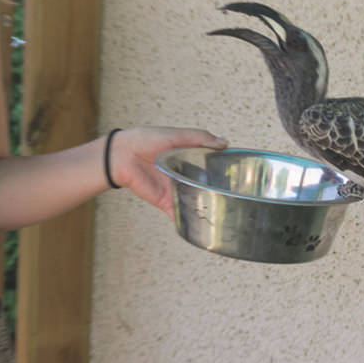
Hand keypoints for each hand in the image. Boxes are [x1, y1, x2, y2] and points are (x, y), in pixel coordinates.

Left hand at [108, 126, 227, 217]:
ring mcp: (176, 189)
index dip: (224, 169)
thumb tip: (224, 143)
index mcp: (189, 158)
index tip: (241, 174)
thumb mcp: (176, 135)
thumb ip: (200, 138)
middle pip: (206, 186)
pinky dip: (189, 222)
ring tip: (228, 214)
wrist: (122, 156)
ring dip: (208, 207)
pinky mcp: (166, 202)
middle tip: (237, 197)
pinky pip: (180, 214)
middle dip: (219, 192)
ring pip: (196, 201)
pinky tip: (205, 228)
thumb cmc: (146, 140)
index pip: (211, 165)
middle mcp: (185, 175)